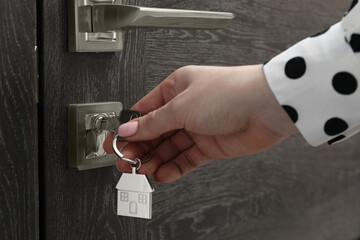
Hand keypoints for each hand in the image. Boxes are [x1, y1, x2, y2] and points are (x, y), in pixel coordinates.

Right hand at [103, 65, 297, 182]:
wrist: (267, 107)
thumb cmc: (229, 93)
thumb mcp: (181, 106)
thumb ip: (153, 123)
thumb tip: (129, 130)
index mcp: (176, 89)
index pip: (144, 111)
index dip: (129, 129)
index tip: (115, 143)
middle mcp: (186, 107)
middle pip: (155, 131)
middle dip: (139, 148)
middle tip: (125, 162)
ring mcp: (198, 127)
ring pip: (169, 147)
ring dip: (154, 160)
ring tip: (141, 171)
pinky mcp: (210, 145)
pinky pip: (187, 159)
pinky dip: (174, 167)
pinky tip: (163, 174)